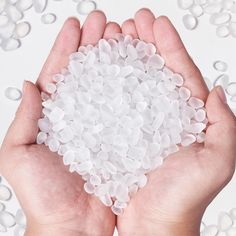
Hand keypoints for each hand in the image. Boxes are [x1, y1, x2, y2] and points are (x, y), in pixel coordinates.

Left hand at [0, 11, 120, 235]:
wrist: (73, 226)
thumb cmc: (44, 196)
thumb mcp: (19, 155)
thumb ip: (24, 120)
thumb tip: (28, 85)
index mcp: (54, 117)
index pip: (59, 74)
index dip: (66, 48)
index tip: (76, 26)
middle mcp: (79, 117)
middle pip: (86, 73)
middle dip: (94, 46)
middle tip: (104, 23)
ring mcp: (101, 125)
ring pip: (107, 86)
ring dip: (112, 60)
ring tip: (121, 37)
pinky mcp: (119, 138)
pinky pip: (124, 109)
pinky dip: (128, 88)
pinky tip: (135, 71)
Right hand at [117, 9, 235, 235]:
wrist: (155, 223)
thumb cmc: (183, 198)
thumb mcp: (217, 162)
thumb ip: (223, 125)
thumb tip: (216, 90)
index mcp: (187, 118)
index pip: (180, 73)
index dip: (169, 45)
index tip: (157, 22)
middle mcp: (163, 116)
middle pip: (155, 71)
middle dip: (145, 44)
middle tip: (132, 22)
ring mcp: (141, 123)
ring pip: (133, 83)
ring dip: (125, 58)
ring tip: (114, 38)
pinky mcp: (122, 135)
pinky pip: (116, 105)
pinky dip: (110, 86)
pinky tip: (101, 72)